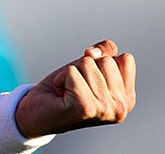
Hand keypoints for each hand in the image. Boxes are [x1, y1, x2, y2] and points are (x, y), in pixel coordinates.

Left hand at [15, 39, 137, 136]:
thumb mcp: (91, 64)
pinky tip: (61, 95)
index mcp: (127, 99)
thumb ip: (105, 51)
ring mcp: (104, 109)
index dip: (103, 61)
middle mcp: (120, 108)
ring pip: (88, 64)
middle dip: (86, 67)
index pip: (126, 59)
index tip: (90, 79)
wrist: (37, 114)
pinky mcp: (85, 108)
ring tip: (68, 91)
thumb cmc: (66, 88)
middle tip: (76, 87)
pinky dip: (61, 78)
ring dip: (72, 73)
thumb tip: (92, 54)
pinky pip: (72, 72)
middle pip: (106, 60)